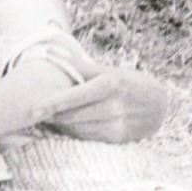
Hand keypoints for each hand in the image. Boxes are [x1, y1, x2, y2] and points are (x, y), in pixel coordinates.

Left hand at [36, 67, 168, 143]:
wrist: (158, 104)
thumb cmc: (127, 83)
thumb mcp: (108, 70)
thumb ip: (79, 66)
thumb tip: (51, 52)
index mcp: (110, 83)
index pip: (75, 96)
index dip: (53, 103)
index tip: (33, 109)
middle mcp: (114, 105)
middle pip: (73, 115)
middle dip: (52, 115)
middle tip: (35, 112)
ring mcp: (117, 124)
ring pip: (78, 128)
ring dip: (61, 125)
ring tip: (49, 118)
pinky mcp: (118, 138)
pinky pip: (87, 137)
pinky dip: (74, 132)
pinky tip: (67, 126)